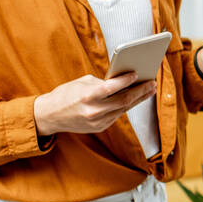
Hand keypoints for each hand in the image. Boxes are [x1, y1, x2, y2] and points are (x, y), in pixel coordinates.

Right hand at [34, 71, 156, 135]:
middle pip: (123, 100)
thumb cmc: (66, 94)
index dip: (125, 81)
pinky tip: (135, 98)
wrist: (50, 116)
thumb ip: (102, 82)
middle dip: (140, 91)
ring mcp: (97, 121)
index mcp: (87, 96)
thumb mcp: (82, 83)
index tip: (137, 74)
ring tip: (149, 90)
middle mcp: (94, 110)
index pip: (111, 87)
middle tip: (152, 83)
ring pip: (123, 109)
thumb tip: (123, 80)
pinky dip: (126, 106)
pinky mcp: (99, 127)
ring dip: (138, 99)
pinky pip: (117, 115)